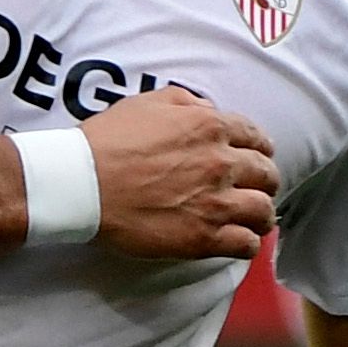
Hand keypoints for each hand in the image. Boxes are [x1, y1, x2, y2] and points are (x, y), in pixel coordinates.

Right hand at [84, 86, 276, 261]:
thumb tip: (209, 110)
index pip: (256, 137)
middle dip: (262, 180)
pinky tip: (236, 240)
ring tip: (248, 218)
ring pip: (263, 211)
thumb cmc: (106, 142)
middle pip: (267, 174)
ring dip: (259, 213)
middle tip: (250, 187)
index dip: (258, 148)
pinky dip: (246, 243)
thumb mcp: (145, 103)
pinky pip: (246, 244)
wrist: (80, 183)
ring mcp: (216, 202)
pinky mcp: (204, 237)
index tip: (252, 157)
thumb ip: (186, 102)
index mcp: (210, 127)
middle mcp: (222, 163)